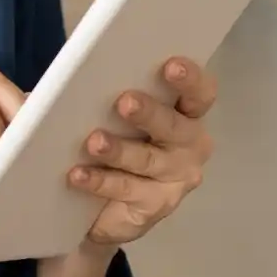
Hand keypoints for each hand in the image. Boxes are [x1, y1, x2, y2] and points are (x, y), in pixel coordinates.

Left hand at [70, 58, 216, 247]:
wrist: (90, 212)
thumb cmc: (104, 144)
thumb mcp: (108, 114)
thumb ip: (108, 92)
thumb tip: (83, 64)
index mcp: (185, 113)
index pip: (200, 93)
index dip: (191, 79)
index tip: (169, 66)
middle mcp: (189, 145)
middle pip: (176, 127)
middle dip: (150, 113)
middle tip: (124, 102)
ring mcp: (175, 180)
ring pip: (148, 160)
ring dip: (119, 150)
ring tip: (92, 141)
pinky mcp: (154, 208)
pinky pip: (127, 191)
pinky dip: (100, 181)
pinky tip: (76, 174)